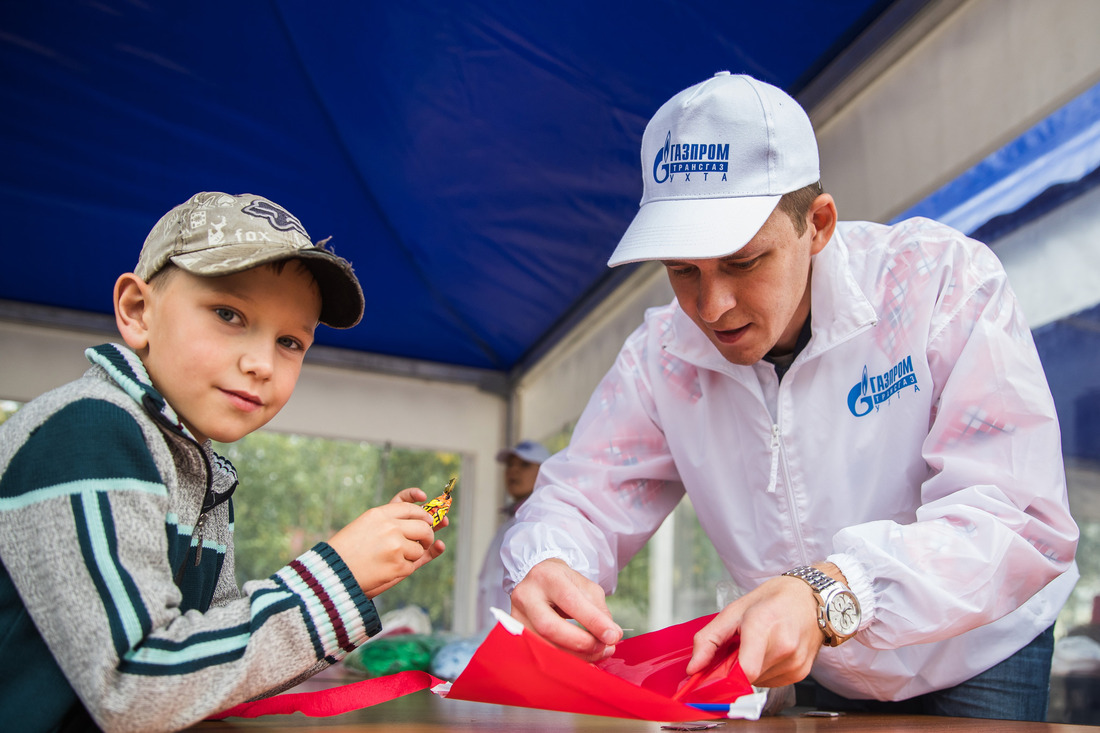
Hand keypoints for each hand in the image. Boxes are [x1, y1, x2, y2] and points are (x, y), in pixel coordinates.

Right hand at [328, 487, 445, 597]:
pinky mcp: (398, 565)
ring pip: (419, 548)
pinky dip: (403, 569)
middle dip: (427, 535)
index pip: (411, 509)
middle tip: (423, 542)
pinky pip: (412, 565)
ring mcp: (395, 546)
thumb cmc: (346, 550)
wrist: (331, 574)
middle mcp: (389, 527)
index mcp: (379, 514)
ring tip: (392, 559)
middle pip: (424, 527)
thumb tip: (426, 521)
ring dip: (412, 555)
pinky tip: (387, 570)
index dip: (423, 514)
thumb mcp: (365, 526)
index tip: (429, 520)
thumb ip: (392, 521)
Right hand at [509, 558, 621, 661]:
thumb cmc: (565, 584)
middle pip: (550, 627)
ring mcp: (516, 617)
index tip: (613, 636)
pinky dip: (563, 661)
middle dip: (580, 643)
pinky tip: (580, 660)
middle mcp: (526, 595)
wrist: (539, 581)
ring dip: (575, 656)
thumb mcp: (585, 587)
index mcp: (546, 577)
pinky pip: (539, 654)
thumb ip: (600, 610)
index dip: (592, 621)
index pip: (570, 601)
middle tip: (603, 648)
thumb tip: (612, 635)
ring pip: (543, 646)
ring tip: (597, 653)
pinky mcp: (515, 634)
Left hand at [686, 574, 822, 687]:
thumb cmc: (773, 600)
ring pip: (758, 683)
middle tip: (737, 648)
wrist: (811, 598)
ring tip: (757, 646)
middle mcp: (783, 646)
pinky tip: (769, 653)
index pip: (744, 670)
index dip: (724, 677)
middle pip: (746, 677)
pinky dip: (764, 671)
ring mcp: (795, 662)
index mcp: (763, 625)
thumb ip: (709, 640)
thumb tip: (693, 668)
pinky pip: (771, 682)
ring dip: (750, 670)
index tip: (712, 674)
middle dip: (734, 668)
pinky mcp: (801, 673)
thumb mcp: (734, 610)